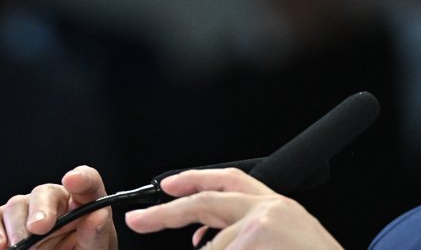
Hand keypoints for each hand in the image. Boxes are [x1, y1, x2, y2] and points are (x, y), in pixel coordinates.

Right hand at [0, 165, 117, 249]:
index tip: (73, 180)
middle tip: (38, 228)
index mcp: (84, 202)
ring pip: (16, 205)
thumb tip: (97, 216)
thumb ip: (96, 235)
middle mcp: (55, 201)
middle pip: (45, 192)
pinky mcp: (3, 221)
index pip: (87, 181)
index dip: (82, 178)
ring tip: (18, 248)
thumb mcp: (95, 249)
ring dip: (16, 228)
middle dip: (40, 209)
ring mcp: (27, 209)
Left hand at [124, 168, 341, 249]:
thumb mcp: (281, 240)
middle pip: (205, 200)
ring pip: (212, 247)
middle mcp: (269, 207)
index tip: (166, 185)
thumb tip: (201, 241)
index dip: (195, 178)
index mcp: (276, 204)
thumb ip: (243, 233)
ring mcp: (263, 222)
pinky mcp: (258, 236)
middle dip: (166, 212)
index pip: (230, 178)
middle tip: (138, 221)